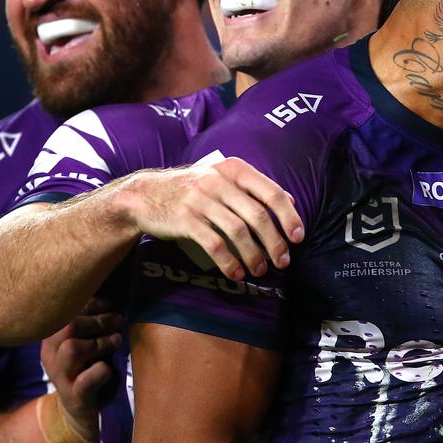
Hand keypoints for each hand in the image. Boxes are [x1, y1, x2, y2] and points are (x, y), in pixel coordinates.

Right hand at [40, 298, 121, 442]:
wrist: (76, 413)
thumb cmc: (85, 370)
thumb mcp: (84, 344)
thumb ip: (90, 324)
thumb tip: (109, 300)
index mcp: (51, 339)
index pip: (65, 312)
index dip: (90, 304)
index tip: (109, 304)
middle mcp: (50, 356)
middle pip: (68, 326)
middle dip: (98, 320)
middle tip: (118, 321)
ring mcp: (61, 377)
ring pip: (73, 348)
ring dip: (100, 342)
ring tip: (116, 341)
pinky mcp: (75, 396)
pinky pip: (86, 380)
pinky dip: (102, 370)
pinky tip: (109, 368)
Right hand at [122, 156, 303, 280]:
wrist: (144, 195)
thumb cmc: (192, 189)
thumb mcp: (222, 178)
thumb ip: (254, 187)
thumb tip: (292, 201)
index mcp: (234, 169)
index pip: (271, 192)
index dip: (288, 217)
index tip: (298, 238)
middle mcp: (218, 181)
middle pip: (257, 215)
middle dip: (274, 242)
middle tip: (282, 261)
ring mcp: (200, 199)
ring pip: (238, 231)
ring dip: (254, 255)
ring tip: (260, 270)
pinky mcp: (185, 219)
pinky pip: (214, 244)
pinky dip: (228, 262)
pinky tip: (236, 273)